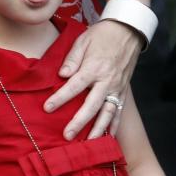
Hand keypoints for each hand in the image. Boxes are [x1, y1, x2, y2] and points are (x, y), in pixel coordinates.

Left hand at [43, 20, 140, 139]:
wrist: (128, 31)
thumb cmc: (101, 35)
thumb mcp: (83, 41)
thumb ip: (72, 59)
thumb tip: (62, 75)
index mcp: (94, 68)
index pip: (74, 86)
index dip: (60, 98)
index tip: (47, 108)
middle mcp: (107, 81)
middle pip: (92, 105)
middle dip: (79, 122)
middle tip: (67, 135)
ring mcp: (117, 87)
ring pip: (108, 113)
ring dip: (98, 129)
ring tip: (88, 144)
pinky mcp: (124, 91)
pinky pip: (119, 111)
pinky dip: (114, 125)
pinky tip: (108, 138)